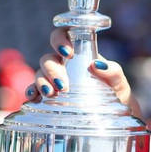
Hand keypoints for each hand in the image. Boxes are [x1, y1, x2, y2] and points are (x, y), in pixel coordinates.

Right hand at [27, 28, 142, 118]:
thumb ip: (113, 71)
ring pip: (40, 73)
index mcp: (78, 54)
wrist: (117, 115)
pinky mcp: (48, 97)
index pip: (63, 36)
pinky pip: (34, 90)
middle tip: (63, 85)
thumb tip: (96, 65)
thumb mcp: (119, 81)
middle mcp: (63, 64)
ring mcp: (54, 80)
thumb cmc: (116, 92)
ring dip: (42, 82)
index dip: (60, 39)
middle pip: (48, 58)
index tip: (68, 52)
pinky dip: (31, 92)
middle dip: (52, 69)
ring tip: (51, 94)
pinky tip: (34, 97)